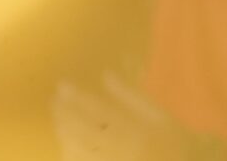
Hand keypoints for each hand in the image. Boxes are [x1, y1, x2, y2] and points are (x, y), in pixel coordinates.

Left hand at [54, 73, 173, 160]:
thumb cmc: (173, 140)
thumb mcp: (160, 115)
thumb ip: (132, 96)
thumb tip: (107, 75)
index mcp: (135, 130)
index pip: (99, 111)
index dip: (78, 98)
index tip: (63, 86)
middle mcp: (120, 149)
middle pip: (84, 130)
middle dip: (65, 114)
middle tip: (54, 100)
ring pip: (79, 149)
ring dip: (64, 133)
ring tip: (57, 117)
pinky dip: (71, 152)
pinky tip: (65, 142)